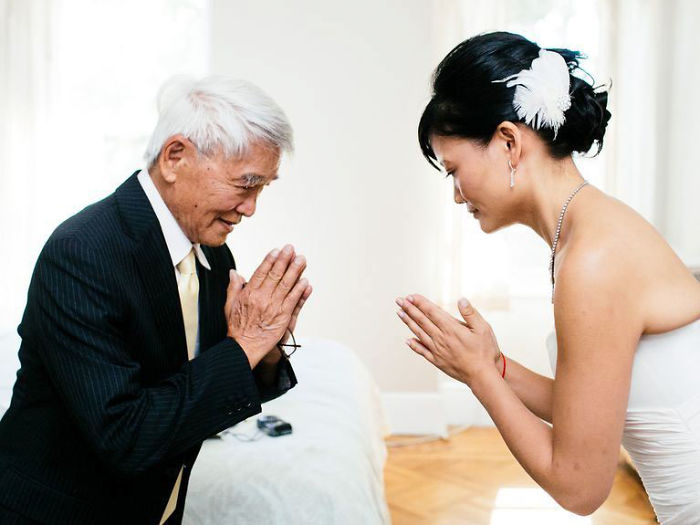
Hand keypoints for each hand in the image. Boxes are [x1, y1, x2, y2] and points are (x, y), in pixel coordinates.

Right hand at [225, 245, 308, 367]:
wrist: (244, 347)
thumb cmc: (237, 327)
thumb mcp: (229, 305)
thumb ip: (233, 287)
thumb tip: (234, 272)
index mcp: (248, 293)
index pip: (261, 272)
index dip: (270, 260)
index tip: (277, 250)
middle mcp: (261, 297)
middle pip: (275, 274)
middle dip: (284, 260)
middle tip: (291, 249)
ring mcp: (273, 306)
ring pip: (286, 284)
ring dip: (295, 271)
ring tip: (301, 259)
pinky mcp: (283, 316)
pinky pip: (293, 300)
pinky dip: (299, 290)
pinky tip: (305, 281)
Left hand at [395, 294, 500, 384]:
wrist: (482, 376)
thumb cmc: (485, 351)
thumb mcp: (483, 328)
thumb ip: (471, 314)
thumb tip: (461, 300)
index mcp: (451, 329)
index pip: (432, 312)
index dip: (420, 303)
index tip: (410, 296)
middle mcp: (441, 338)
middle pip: (422, 321)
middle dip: (409, 309)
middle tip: (399, 300)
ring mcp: (437, 350)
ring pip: (419, 333)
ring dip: (408, 322)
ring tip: (399, 313)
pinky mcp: (437, 361)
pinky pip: (422, 351)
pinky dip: (414, 345)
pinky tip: (407, 340)